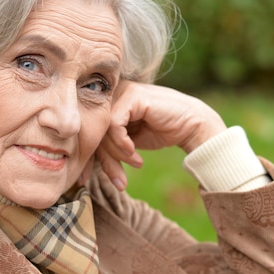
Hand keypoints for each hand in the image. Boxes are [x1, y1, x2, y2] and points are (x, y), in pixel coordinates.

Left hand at [96, 81, 226, 190]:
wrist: (192, 125)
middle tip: (119, 182)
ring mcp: (121, 92)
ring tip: (135, 163)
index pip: (89, 131)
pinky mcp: (132, 95)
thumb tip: (82, 168)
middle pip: (95, 132)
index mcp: (107, 103)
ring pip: (103, 130)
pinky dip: (122, 143)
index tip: (84, 180)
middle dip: (106, 162)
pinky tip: (134, 153)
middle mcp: (111, 94)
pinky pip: (115, 125)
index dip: (87, 157)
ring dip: (118, 155)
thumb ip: (107, 147)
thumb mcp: (128, 143)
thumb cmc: (161, 131)